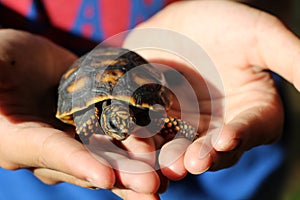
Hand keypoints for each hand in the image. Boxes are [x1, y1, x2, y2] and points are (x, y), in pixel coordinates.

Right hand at [0, 29, 161, 198]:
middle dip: (122, 175)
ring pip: (113, 149)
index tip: (105, 177)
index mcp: (24, 142)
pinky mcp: (98, 115)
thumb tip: (0, 113)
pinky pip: (121, 125)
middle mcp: (57, 145)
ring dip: (140, 161)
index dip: (78, 165)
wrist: (20, 60)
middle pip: (91, 161)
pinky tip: (166, 141)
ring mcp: (80, 132)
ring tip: (168, 175)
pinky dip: (143, 133)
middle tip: (152, 189)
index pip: (52, 154)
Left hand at [128, 0, 299, 179]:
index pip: (251, 129)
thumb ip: (290, 59)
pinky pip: (153, 135)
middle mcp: (221, 126)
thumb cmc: (225, 24)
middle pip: (214, 148)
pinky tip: (138, 146)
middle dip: (204, 156)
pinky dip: (147, 143)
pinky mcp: (160, 121)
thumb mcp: (260, 36)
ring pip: (181, 148)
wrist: (181, 23)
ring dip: (173, 157)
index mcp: (251, 111)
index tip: (229, 137)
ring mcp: (188, 126)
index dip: (241, 134)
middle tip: (192, 162)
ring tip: (167, 163)